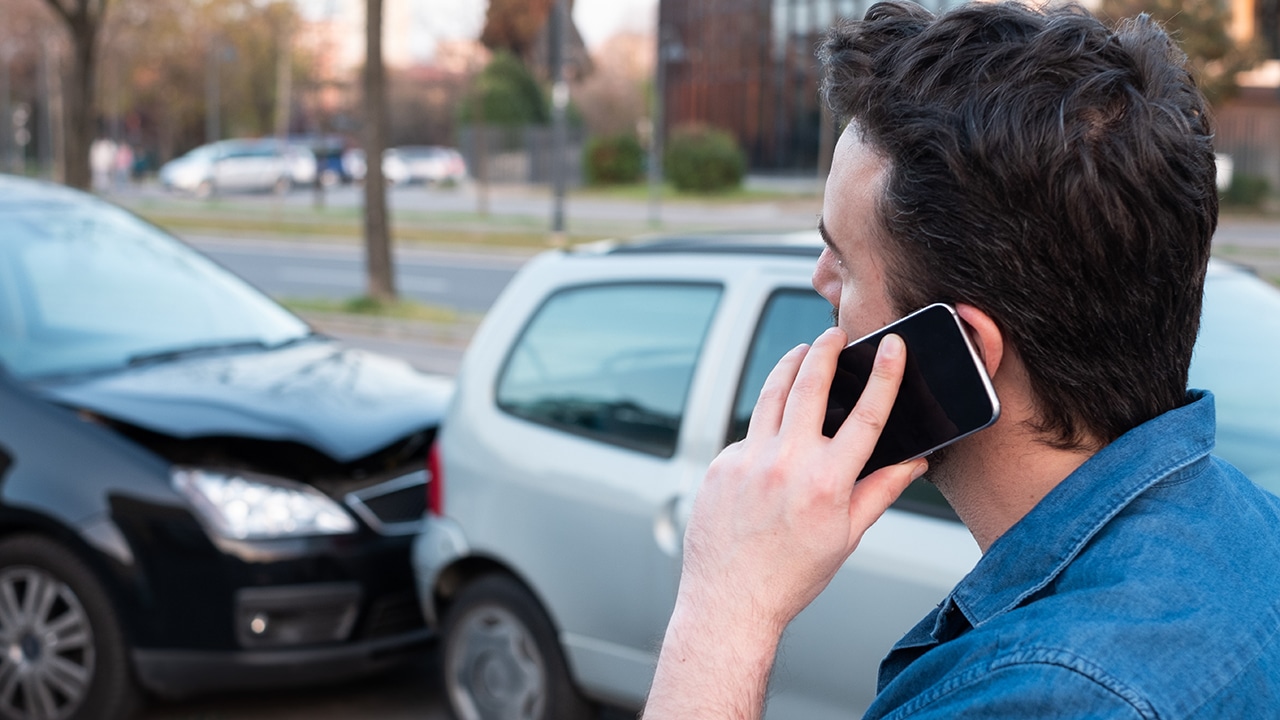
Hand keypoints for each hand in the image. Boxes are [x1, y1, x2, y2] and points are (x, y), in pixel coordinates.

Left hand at [644, 328, 925, 718]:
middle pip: (809, 385)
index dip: (884, 375)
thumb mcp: (846, 536)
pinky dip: (764, 427)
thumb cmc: (792, 575)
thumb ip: (880, 491)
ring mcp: (748, 460)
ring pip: (770, 395)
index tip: (892, 346)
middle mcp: (787, 463)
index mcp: (828, 482)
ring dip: (788, 367)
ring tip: (801, 353)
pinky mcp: (720, 464)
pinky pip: (748, 434)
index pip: (866, 415)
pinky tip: (772, 435)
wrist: (729, 599)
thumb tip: (915, 462)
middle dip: (824, 351)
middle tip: (833, 334)